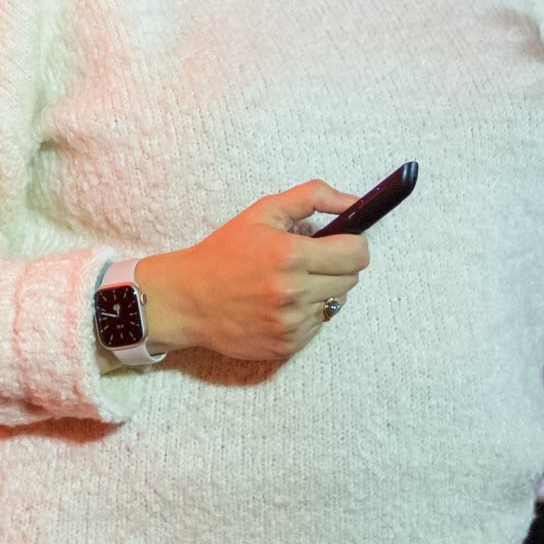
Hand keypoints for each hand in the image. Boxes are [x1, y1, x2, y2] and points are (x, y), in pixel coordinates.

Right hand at [134, 180, 368, 359]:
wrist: (187, 299)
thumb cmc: (223, 254)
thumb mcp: (263, 212)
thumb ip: (312, 197)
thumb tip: (353, 201)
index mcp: (290, 255)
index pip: (357, 254)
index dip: (353, 244)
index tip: (341, 242)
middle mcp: (294, 292)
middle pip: (351, 279)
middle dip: (337, 266)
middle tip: (310, 261)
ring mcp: (291, 323)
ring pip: (335, 302)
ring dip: (320, 291)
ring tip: (288, 283)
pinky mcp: (287, 346)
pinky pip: (317, 325)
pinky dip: (304, 313)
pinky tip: (278, 304)